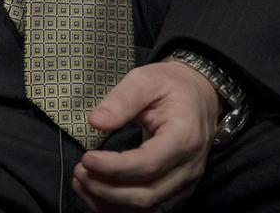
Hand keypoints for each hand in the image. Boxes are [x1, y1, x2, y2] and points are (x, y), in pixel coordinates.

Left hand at [72, 61, 220, 210]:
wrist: (200, 96)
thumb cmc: (171, 85)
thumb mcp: (146, 80)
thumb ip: (121, 99)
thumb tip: (95, 122)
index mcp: (183, 137)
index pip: (147, 165)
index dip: (114, 167)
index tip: (86, 158)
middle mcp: (188, 168)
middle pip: (146, 194)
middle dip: (107, 189)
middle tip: (79, 172)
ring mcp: (186, 184)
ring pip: (147, 208)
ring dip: (110, 203)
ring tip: (82, 183)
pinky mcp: (178, 191)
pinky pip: (150, 210)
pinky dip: (121, 208)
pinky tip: (97, 195)